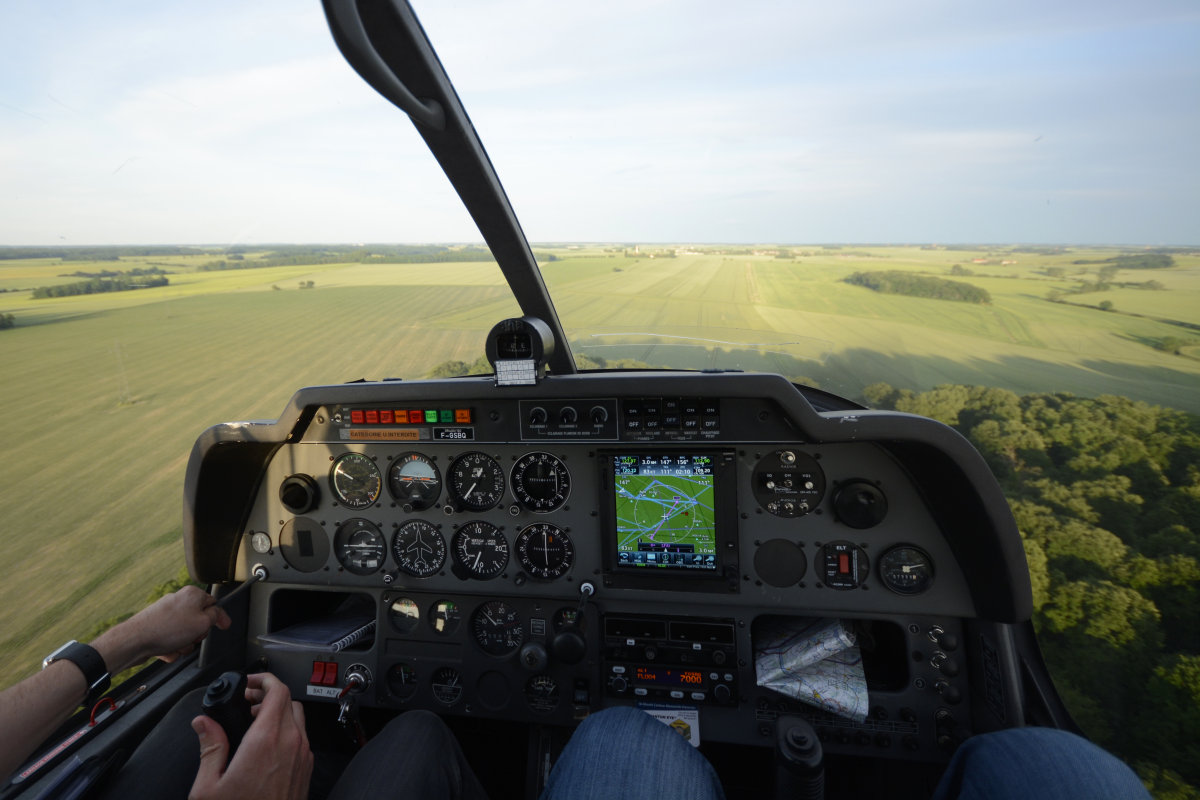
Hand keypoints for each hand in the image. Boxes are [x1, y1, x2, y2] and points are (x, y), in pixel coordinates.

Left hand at [92, 585, 231, 672]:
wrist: (135, 641)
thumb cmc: (167, 629)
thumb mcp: (203, 622)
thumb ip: (216, 616)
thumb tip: (217, 614)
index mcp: (192, 594)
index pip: (214, 604)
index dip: (219, 618)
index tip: (223, 627)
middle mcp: (178, 601)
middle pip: (198, 621)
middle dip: (197, 635)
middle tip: (192, 638)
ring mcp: (165, 614)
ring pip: (184, 633)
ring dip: (183, 644)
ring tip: (175, 646)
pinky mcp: (155, 627)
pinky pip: (170, 640)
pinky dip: (170, 647)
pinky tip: (165, 649)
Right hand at [189, 673, 312, 799]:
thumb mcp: (209, 787)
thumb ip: (209, 747)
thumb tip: (204, 723)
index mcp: (266, 741)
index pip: (277, 691)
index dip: (263, 679)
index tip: (249, 682)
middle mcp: (291, 744)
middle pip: (289, 700)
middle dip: (268, 694)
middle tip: (247, 701)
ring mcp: (303, 757)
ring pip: (298, 718)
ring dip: (279, 712)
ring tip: (254, 721)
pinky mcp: (306, 770)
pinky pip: (302, 738)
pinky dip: (287, 730)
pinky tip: (266, 744)